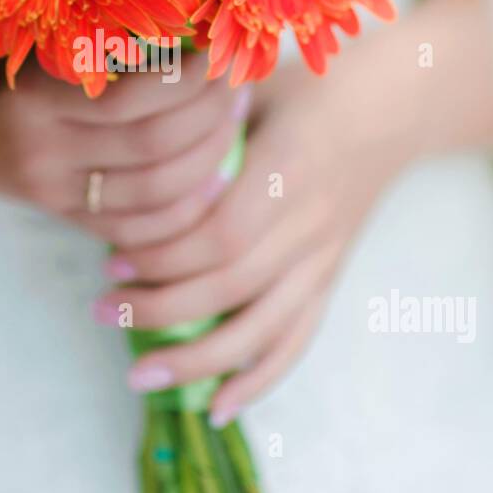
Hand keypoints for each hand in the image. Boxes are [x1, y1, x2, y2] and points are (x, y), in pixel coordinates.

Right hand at [0, 49, 251, 246]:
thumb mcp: (24, 31)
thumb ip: (94, 34)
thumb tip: (192, 21)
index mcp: (38, 92)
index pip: (139, 95)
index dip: (194, 79)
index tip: (222, 52)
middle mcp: (43, 147)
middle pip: (157, 145)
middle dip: (213, 118)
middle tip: (238, 89)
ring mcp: (50, 187)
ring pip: (156, 192)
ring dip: (210, 161)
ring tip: (232, 127)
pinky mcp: (55, 211)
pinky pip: (135, 227)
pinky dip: (181, 210)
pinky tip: (209, 182)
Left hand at [98, 43, 419, 422]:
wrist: (391, 107)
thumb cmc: (302, 88)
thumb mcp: (252, 84)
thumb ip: (198, 119)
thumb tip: (125, 144)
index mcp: (287, 167)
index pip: (223, 233)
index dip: (166, 255)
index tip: (113, 259)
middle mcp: (312, 220)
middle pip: (234, 286)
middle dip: (161, 311)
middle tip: (101, 312)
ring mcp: (325, 257)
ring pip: (264, 327)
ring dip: (199, 361)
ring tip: (139, 376)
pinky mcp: (330, 279)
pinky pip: (299, 340)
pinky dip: (260, 379)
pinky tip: (217, 408)